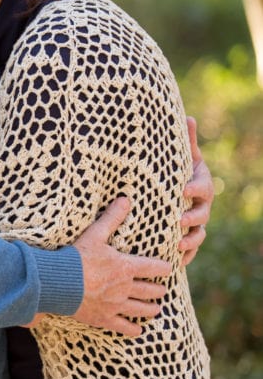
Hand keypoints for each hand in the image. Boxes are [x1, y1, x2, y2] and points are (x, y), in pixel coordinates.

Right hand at [25, 198, 169, 336]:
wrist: (58, 283)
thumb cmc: (77, 257)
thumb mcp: (95, 234)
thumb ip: (112, 218)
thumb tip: (126, 199)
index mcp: (126, 267)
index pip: (154, 267)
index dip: (163, 268)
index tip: (167, 268)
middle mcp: (126, 288)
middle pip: (151, 291)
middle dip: (158, 290)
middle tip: (161, 289)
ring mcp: (116, 305)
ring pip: (141, 310)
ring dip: (151, 309)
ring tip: (156, 309)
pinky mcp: (104, 319)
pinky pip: (124, 327)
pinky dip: (133, 329)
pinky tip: (138, 330)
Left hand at [179, 117, 213, 266]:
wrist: (177, 191)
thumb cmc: (177, 171)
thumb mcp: (182, 157)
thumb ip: (187, 141)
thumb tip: (188, 115)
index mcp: (200, 185)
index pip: (202, 187)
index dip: (195, 188)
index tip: (184, 190)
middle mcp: (201, 205)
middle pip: (202, 213)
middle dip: (192, 218)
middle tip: (179, 221)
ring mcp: (197, 223)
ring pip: (199, 234)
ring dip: (190, 240)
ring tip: (177, 244)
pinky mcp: (189, 237)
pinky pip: (191, 250)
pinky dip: (186, 256)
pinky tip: (177, 263)